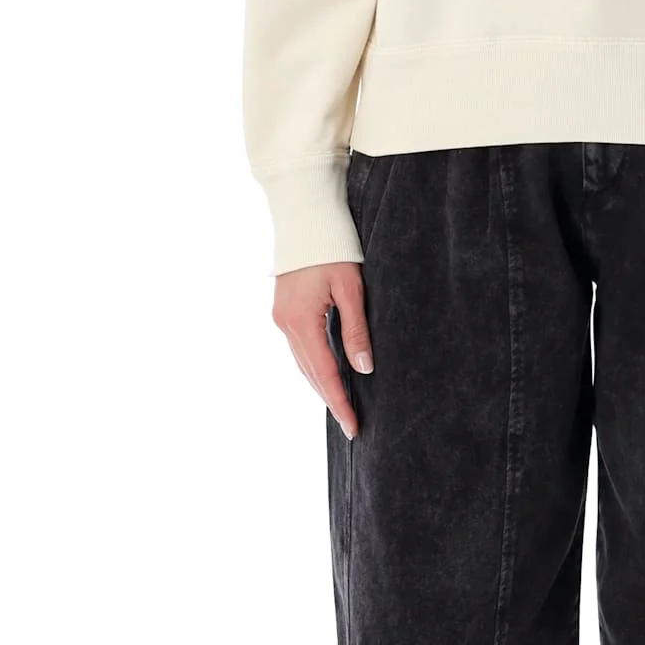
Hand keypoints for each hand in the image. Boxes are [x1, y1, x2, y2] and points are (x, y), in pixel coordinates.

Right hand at [272, 262, 373, 439]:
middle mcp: (285, 324)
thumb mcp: (351, 289)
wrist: (306, 218)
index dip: (339, 401)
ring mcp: (280, 318)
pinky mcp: (282, 311)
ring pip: (302, 362)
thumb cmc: (334, 248)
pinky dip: (313, 365)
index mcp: (301, 321)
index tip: (353, 426)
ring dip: (321, 385)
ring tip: (341, 406)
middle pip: (310, 373)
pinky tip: (327, 374)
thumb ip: (356, 330)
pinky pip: (299, 348)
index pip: (324, 373)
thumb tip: (364, 368)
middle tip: (351, 425)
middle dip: (330, 399)